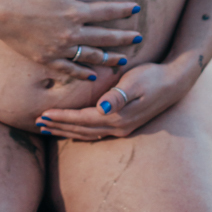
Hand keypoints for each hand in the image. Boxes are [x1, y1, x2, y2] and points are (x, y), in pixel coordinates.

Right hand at [0, 0, 142, 80]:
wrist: (1, 11)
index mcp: (76, 11)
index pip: (107, 10)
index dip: (124, 10)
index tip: (137, 9)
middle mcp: (72, 32)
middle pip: (105, 37)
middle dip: (124, 37)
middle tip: (138, 38)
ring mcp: (60, 48)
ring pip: (91, 56)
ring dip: (109, 57)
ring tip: (123, 59)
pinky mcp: (47, 59)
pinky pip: (70, 69)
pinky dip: (83, 73)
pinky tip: (93, 74)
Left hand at [35, 61, 186, 138]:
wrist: (175, 82)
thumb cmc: (152, 76)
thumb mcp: (135, 82)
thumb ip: (118, 96)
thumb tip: (102, 108)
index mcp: (117, 117)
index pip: (82, 120)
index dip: (62, 117)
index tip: (42, 115)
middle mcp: (118, 128)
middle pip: (81, 130)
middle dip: (59, 126)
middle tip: (37, 123)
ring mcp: (122, 129)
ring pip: (87, 134)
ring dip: (66, 130)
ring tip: (48, 127)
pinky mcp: (124, 125)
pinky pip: (95, 132)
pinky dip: (79, 131)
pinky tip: (71, 128)